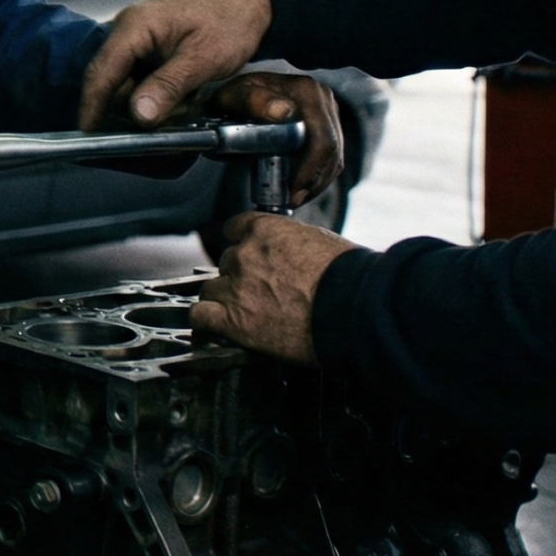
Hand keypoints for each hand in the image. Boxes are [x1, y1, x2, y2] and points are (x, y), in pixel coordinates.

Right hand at [80, 0, 273, 128]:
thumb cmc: (230, 19)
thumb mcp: (203, 58)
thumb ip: (167, 86)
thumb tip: (137, 115)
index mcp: (135, 26)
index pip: (101, 71)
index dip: (91, 105)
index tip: (88, 134)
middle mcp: (129, 29)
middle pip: (110, 79)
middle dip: (124, 109)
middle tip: (143, 136)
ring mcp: (138, 38)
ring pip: (127, 82)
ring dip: (145, 103)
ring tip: (176, 113)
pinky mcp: (150, 47)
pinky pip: (141, 77)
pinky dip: (155, 94)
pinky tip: (180, 102)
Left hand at [190, 212, 359, 362]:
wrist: (354, 309)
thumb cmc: (349, 277)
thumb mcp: (320, 243)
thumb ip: (290, 244)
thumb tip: (288, 253)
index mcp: (264, 230)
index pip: (234, 229)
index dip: (242, 245)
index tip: (251, 258)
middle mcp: (244, 255)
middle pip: (226, 263)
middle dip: (240, 277)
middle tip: (262, 294)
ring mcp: (236, 288)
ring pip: (211, 290)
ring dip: (224, 300)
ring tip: (246, 314)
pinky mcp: (233, 321)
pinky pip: (200, 317)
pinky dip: (204, 322)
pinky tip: (215, 327)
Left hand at [207, 72, 344, 206]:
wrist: (232, 98)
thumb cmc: (228, 99)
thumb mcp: (232, 98)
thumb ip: (253, 101)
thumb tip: (285, 111)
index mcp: (306, 90)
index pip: (322, 138)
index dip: (310, 170)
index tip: (292, 191)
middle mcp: (323, 98)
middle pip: (332, 151)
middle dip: (313, 181)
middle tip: (292, 201)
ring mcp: (327, 111)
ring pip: (334, 157)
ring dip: (316, 182)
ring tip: (293, 198)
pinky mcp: (326, 125)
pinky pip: (330, 157)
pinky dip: (317, 176)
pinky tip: (299, 187)